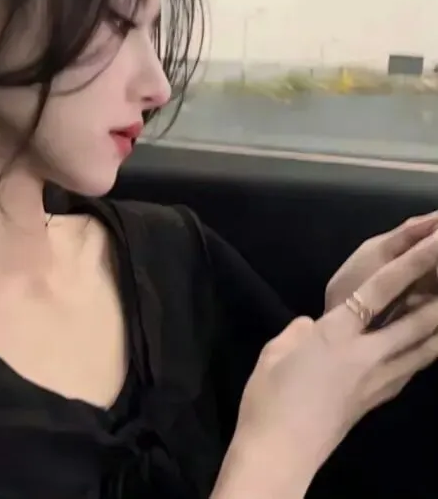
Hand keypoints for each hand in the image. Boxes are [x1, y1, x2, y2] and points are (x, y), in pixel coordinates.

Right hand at [235, 230, 437, 480]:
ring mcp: (380, 379)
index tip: (432, 242)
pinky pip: (413, 366)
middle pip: (418, 319)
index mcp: (335, 334)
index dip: (410, 263)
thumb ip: (299, 332)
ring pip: (426, 346)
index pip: (380, 290)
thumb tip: (312, 327)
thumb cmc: (270, 396)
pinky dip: (428, 348)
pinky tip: (430, 342)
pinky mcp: (380, 398)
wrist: (281, 449)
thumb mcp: (275, 352)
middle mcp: (367, 354)